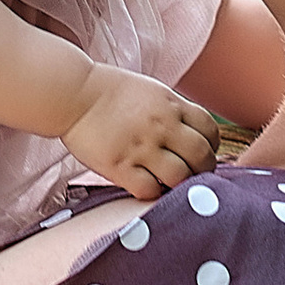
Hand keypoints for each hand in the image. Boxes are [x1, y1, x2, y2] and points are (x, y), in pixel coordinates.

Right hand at [60, 63, 222, 200]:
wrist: (73, 95)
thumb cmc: (111, 93)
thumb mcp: (152, 92)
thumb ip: (175, 112)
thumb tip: (197, 136)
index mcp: (172, 105)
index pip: (211, 131)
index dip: (211, 145)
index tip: (201, 151)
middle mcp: (162, 126)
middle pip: (202, 157)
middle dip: (202, 169)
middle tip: (191, 172)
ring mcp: (141, 148)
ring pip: (180, 177)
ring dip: (179, 183)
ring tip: (169, 181)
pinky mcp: (120, 166)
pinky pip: (149, 190)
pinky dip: (152, 192)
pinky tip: (146, 184)